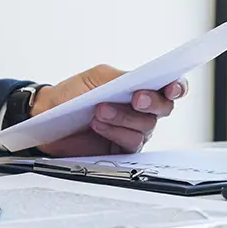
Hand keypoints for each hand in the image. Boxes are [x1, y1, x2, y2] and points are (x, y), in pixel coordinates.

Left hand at [30, 65, 187, 156]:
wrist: (48, 115)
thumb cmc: (73, 94)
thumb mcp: (99, 78)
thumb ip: (124, 78)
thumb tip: (143, 79)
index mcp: (139, 88)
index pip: (169, 88)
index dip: (177, 87)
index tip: (172, 87)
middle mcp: (141, 110)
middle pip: (164, 108)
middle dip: (152, 102)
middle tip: (136, 98)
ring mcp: (132, 130)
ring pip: (145, 127)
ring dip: (123, 117)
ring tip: (99, 110)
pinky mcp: (121, 149)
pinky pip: (130, 143)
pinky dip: (115, 132)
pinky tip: (98, 125)